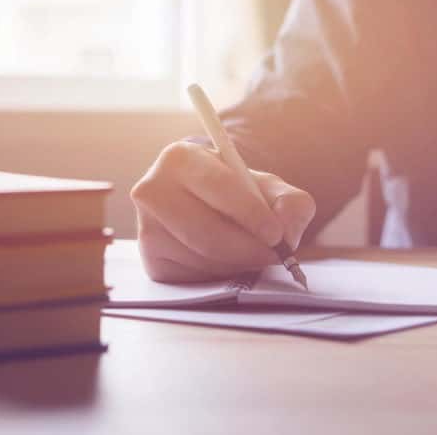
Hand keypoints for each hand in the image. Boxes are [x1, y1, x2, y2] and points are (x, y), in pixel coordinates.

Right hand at [130, 141, 316, 281]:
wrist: (209, 209)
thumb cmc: (240, 195)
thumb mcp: (270, 189)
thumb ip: (290, 202)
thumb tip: (284, 229)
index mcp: (180, 158)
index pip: (216, 186)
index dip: (249, 212)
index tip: (275, 234)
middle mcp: (152, 189)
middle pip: (204, 231)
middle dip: (247, 248)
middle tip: (274, 255)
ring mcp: (146, 228)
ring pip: (200, 257)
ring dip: (236, 263)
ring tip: (253, 254)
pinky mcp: (150, 260)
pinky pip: (192, 277)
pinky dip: (219, 275)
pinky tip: (228, 261)